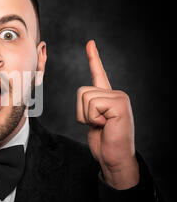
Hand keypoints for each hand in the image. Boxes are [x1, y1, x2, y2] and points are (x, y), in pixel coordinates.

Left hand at [76, 40, 138, 189]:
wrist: (115, 158)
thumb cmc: (103, 141)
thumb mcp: (92, 121)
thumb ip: (89, 107)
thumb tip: (84, 99)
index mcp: (107, 96)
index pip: (99, 73)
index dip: (94, 58)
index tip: (90, 43)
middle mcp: (115, 94)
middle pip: (82, 91)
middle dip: (81, 112)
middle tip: (97, 124)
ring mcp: (119, 97)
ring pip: (85, 97)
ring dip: (87, 116)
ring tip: (101, 125)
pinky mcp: (120, 104)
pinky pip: (92, 105)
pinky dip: (93, 119)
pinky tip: (106, 125)